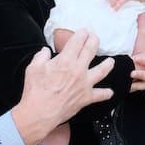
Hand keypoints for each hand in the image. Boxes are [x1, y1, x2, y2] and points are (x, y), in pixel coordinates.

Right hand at [11, 30, 113, 144]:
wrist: (40, 112)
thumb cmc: (36, 91)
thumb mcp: (33, 68)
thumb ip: (41, 56)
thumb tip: (45, 51)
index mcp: (66, 60)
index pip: (77, 41)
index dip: (82, 33)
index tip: (83, 31)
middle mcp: (78, 69)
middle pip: (91, 50)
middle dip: (94, 40)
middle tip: (95, 37)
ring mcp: (85, 84)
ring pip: (102, 70)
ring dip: (108, 64)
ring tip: (111, 61)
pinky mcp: (86, 97)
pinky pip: (101, 95)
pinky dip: (106, 93)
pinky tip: (110, 92)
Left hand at [130, 15, 144, 91]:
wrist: (136, 67)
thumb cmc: (141, 50)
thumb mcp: (142, 37)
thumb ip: (144, 25)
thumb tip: (142, 11)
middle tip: (138, 59)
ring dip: (142, 75)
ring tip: (133, 73)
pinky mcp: (142, 82)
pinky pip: (142, 86)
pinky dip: (137, 86)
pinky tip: (131, 84)